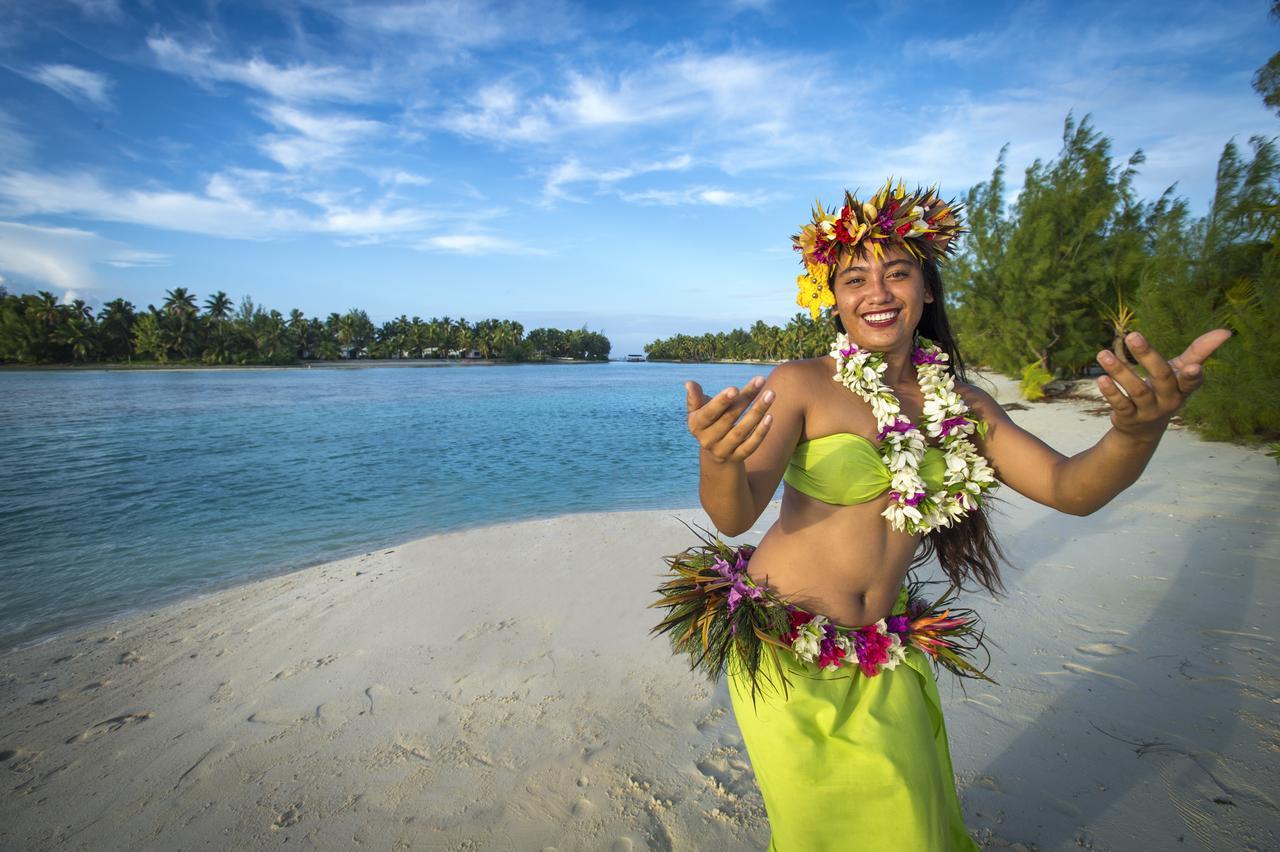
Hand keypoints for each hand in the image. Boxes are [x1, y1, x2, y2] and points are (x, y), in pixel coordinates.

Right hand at [685, 376, 774, 462]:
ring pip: (742, 431)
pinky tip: (770, 417)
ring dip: (757, 412)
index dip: (722, 401)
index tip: (735, 388)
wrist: (714, 455)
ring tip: (770, 394)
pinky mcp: (737, 458)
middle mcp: (708, 440)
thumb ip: (695, 398)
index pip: (709, 413)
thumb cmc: (709, 423)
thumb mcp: (698, 411)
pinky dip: (760, 433)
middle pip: (729, 418)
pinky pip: (750, 446)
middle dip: (746, 398)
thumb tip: (689, 384)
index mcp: (696, 425)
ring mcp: (723, 450)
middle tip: (760, 380)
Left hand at [1095, 328, 1230, 439]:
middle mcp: (1168, 401)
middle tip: (1132, 335)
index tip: (1194, 367)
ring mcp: (1148, 411)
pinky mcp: (1129, 418)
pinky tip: (1102, 378)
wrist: (1145, 429)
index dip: (1193, 376)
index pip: (1192, 382)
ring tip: (1103, 354)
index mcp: (1182, 388)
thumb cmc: (1166, 390)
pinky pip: (1121, 405)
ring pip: (1136, 391)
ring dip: (1120, 371)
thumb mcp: (1181, 371)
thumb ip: (1199, 352)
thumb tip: (1226, 332)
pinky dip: (1111, 392)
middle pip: (1161, 378)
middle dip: (1148, 356)